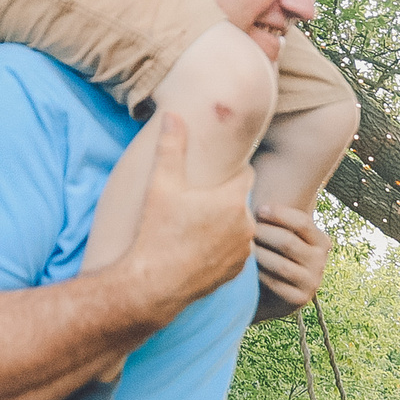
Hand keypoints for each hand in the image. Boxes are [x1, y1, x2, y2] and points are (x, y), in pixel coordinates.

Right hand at [117, 112, 257, 317]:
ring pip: (240, 227)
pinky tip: (200, 248)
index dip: (229, 172)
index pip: (245, 174)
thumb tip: (172, 114)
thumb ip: (170, 147)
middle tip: (198, 202)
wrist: (153, 285)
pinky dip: (223, 248)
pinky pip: (236, 251)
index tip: (212, 177)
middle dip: (225, 199)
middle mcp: (246, 225)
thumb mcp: (160, 185)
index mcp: (233, 200)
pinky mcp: (237, 272)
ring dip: (226, 224)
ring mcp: (244, 251)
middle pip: (241, 201)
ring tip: (198, 226)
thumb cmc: (157, 233)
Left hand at [252, 203, 329, 319]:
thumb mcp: (277, 234)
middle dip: (262, 234)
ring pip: (281, 265)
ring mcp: (313, 281)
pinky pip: (276, 284)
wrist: (266, 294)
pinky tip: (247, 269)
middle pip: (288, 242)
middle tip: (242, 230)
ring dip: (258, 255)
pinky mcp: (300, 300)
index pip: (302, 222)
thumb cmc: (269, 253)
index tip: (257, 209)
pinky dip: (259, 275)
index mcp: (321, 240)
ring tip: (241, 247)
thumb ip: (275, 214)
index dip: (279, 213)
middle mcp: (321, 260)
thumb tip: (257, 176)